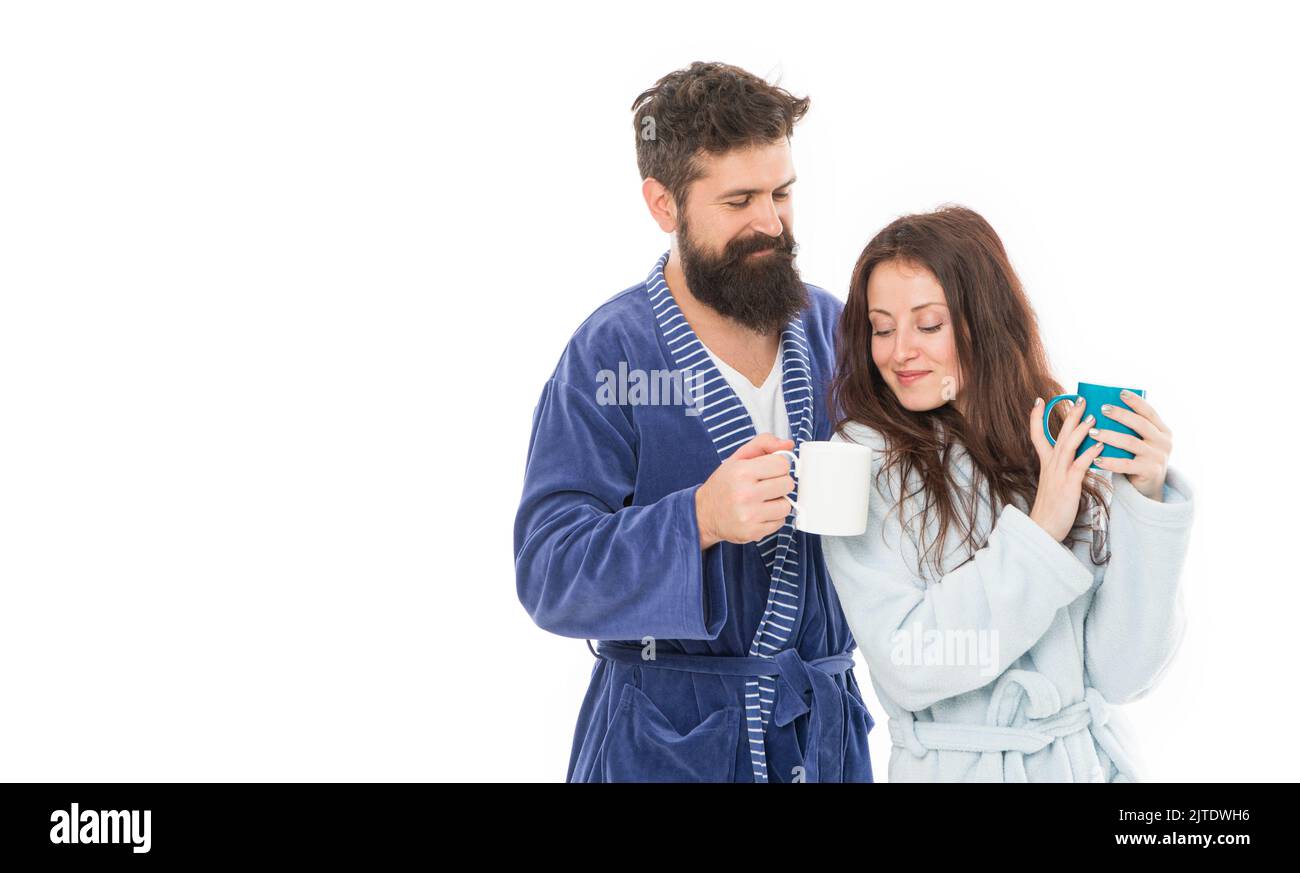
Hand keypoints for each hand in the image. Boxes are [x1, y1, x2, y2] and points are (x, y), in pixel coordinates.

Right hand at [695, 433, 795, 548]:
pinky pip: (780, 522)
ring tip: (763, 501)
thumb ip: (763, 444)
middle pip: (787, 484)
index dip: (778, 466)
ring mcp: (749, 515)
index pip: (782, 464)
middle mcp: (745, 493)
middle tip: (766, 486)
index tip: (769, 471)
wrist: (704, 514)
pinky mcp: (753, 532)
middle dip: (780, 484)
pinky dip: (773, 518)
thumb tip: (789, 444)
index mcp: (741, 471)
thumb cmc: (724, 484)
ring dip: (778, 502)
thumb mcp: (738, 458)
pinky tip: (759, 513)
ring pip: (786, 505)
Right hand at [1028, 396, 1105, 541]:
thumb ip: (1064, 469)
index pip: (1037, 435)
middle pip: (1058, 434)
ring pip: (1068, 445)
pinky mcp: (1068, 484)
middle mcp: (1050, 465)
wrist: (1043, 529)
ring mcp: (1058, 473)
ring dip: (1081, 429)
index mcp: (1046, 464)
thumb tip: (1078, 459)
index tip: (1039, 401)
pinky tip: (1101, 443)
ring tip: (1093, 416)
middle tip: (1080, 398)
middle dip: (1068, 415)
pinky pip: (1080, 464)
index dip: (1036, 417)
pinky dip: (1090, 452)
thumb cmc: (1052, 509)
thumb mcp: (1054, 484)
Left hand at [1089, 390, 1171, 501]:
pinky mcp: (1149, 472)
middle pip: (1140, 424)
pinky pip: (1126, 464)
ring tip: (1092, 431)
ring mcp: (1158, 457)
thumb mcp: (1141, 441)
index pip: (1149, 412)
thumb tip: (1104, 407)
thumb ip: (1131, 428)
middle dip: (1120, 415)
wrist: (1149, 487)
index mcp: (1162, 431)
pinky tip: (1096, 458)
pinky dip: (1110, 461)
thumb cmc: (1138, 458)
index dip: (1136, 401)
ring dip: (1110, 436)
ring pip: (1130, 442)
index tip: (1121, 392)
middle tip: (1102, 409)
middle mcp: (1163, 442)